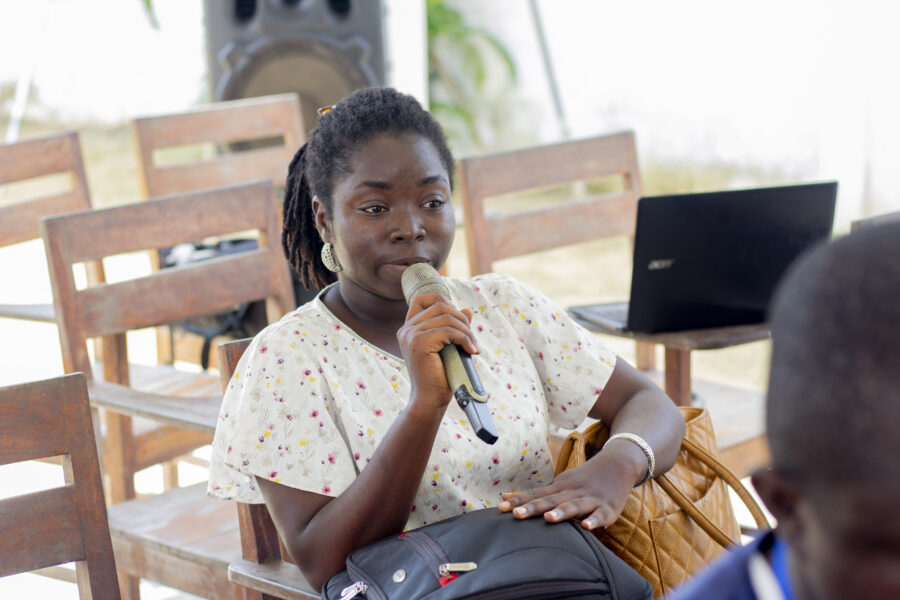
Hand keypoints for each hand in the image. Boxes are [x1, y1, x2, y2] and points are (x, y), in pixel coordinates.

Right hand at [397, 293, 477, 408]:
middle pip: (440, 305)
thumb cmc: (439, 376)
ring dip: (466, 331)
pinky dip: (465, 339)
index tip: (458, 318)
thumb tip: (467, 310)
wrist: (430, 400)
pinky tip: (472, 351)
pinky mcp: (419, 343)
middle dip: (462, 319)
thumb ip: (454, 328)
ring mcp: (411, 335)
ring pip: (447, 317)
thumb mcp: (448, 347)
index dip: (443, 300)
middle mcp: (406, 329)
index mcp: (409, 329)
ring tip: (473, 347)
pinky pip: (449, 331)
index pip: (422, 299)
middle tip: (471, 339)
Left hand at [498, 451, 635, 529]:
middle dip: (533, 508)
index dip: (518, 502)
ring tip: (549, 519)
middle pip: (550, 501)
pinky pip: (600, 516)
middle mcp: (572, 492)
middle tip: (516, 515)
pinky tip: (587, 527)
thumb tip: (505, 498)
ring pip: (574, 506)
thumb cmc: (583, 479)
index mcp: (559, 487)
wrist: (618, 464)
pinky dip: (594, 521)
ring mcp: (590, 499)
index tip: (501, 509)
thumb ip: (535, 493)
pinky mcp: (608, 509)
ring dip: (562, 512)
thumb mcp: (559, 483)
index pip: (535, 495)